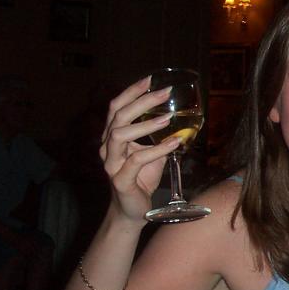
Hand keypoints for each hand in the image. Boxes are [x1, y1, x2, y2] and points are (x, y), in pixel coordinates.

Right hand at [100, 75, 181, 221]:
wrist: (133, 211)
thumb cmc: (141, 179)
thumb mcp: (152, 154)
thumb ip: (160, 138)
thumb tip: (181, 121)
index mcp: (112, 138)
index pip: (117, 107)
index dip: (132, 91)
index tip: (150, 79)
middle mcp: (107, 148)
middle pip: (118, 116)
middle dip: (141, 101)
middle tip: (164, 93)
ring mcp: (111, 164)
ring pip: (120, 134)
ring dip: (146, 124)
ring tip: (168, 118)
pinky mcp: (120, 179)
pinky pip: (137, 160)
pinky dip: (157, 149)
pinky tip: (174, 143)